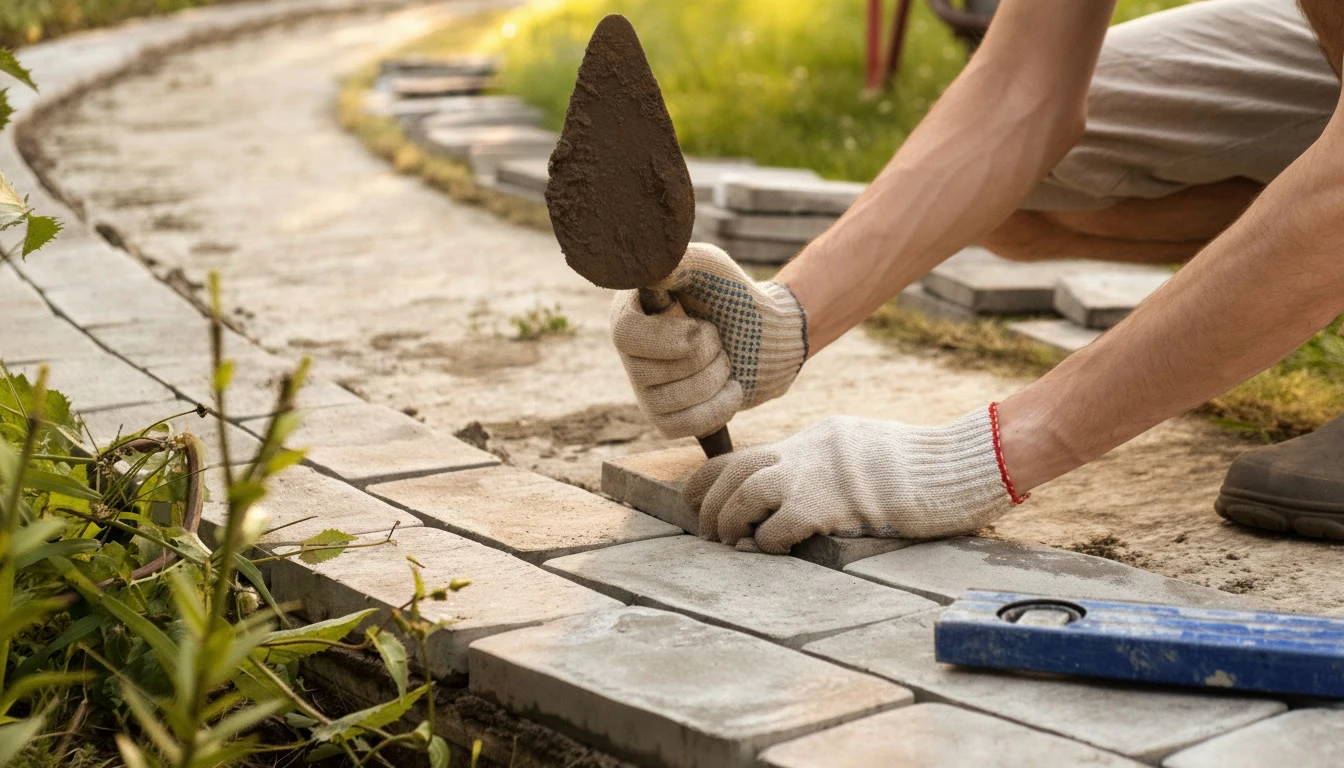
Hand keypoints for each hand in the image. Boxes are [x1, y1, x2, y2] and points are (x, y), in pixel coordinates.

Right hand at [609, 243, 806, 438]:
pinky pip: (683, 427)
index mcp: (629, 312)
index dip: (668, 338)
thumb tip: (648, 267)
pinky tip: (730, 388)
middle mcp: (628, 352)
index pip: (625, 334)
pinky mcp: (664, 418)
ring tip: (724, 360)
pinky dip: (718, 408)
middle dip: (705, 355)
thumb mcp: (709, 267)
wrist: (767, 336)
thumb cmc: (734, 296)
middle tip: (718, 338)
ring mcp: (643, 389)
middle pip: (650, 372)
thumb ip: (677, 261)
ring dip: (715, 378)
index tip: (702, 326)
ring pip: (671, 401)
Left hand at [682, 407, 1025, 553]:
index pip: (744, 454)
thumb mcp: (865, 454)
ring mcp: (819, 474)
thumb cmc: (924, 471)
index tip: (697, 504)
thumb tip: (798, 501)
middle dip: (710, 504)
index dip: (710, 480)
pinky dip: (766, 542)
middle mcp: (808, 449)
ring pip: (745, 491)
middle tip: (710, 534)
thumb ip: (829, 468)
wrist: (960, 464)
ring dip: (729, 521)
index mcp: (815, 438)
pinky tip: (772, 551)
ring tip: (730, 543)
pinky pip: (778, 526)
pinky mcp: (832, 504)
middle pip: (734, 471)